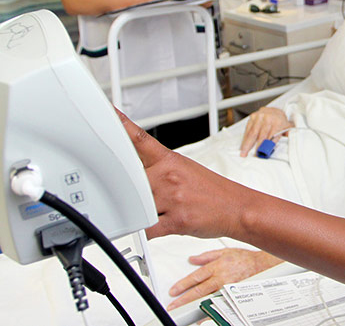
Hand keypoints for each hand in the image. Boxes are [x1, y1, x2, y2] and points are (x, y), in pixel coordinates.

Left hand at [117, 109, 245, 238]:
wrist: (239, 208)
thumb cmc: (214, 191)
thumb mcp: (187, 170)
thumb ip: (160, 171)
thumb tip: (136, 174)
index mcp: (170, 160)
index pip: (140, 139)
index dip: (120, 125)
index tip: (106, 113)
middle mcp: (169, 176)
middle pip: (129, 180)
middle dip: (125, 190)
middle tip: (132, 192)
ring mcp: (172, 198)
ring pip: (136, 206)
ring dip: (139, 213)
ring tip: (160, 212)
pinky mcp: (176, 220)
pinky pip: (147, 229)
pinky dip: (144, 231)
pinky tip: (153, 227)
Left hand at [167, 248, 283, 309]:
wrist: (262, 265)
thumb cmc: (244, 259)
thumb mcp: (224, 252)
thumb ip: (206, 256)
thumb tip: (193, 259)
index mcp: (216, 266)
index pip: (195, 277)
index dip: (183, 285)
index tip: (173, 291)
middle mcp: (220, 278)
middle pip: (199, 290)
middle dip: (184, 299)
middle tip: (174, 305)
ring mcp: (227, 288)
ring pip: (208, 299)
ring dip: (196, 306)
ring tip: (185, 313)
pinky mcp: (233, 295)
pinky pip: (220, 303)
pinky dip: (212, 311)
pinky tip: (204, 316)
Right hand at [240, 107, 293, 156]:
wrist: (275, 111)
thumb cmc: (280, 122)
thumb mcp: (287, 128)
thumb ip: (288, 134)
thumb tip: (288, 140)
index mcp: (278, 122)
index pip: (272, 136)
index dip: (267, 145)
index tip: (263, 152)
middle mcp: (268, 118)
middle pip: (261, 135)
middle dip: (256, 146)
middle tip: (251, 155)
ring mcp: (259, 116)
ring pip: (252, 133)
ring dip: (247, 143)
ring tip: (243, 152)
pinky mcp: (252, 117)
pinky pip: (248, 129)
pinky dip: (245, 138)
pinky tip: (243, 144)